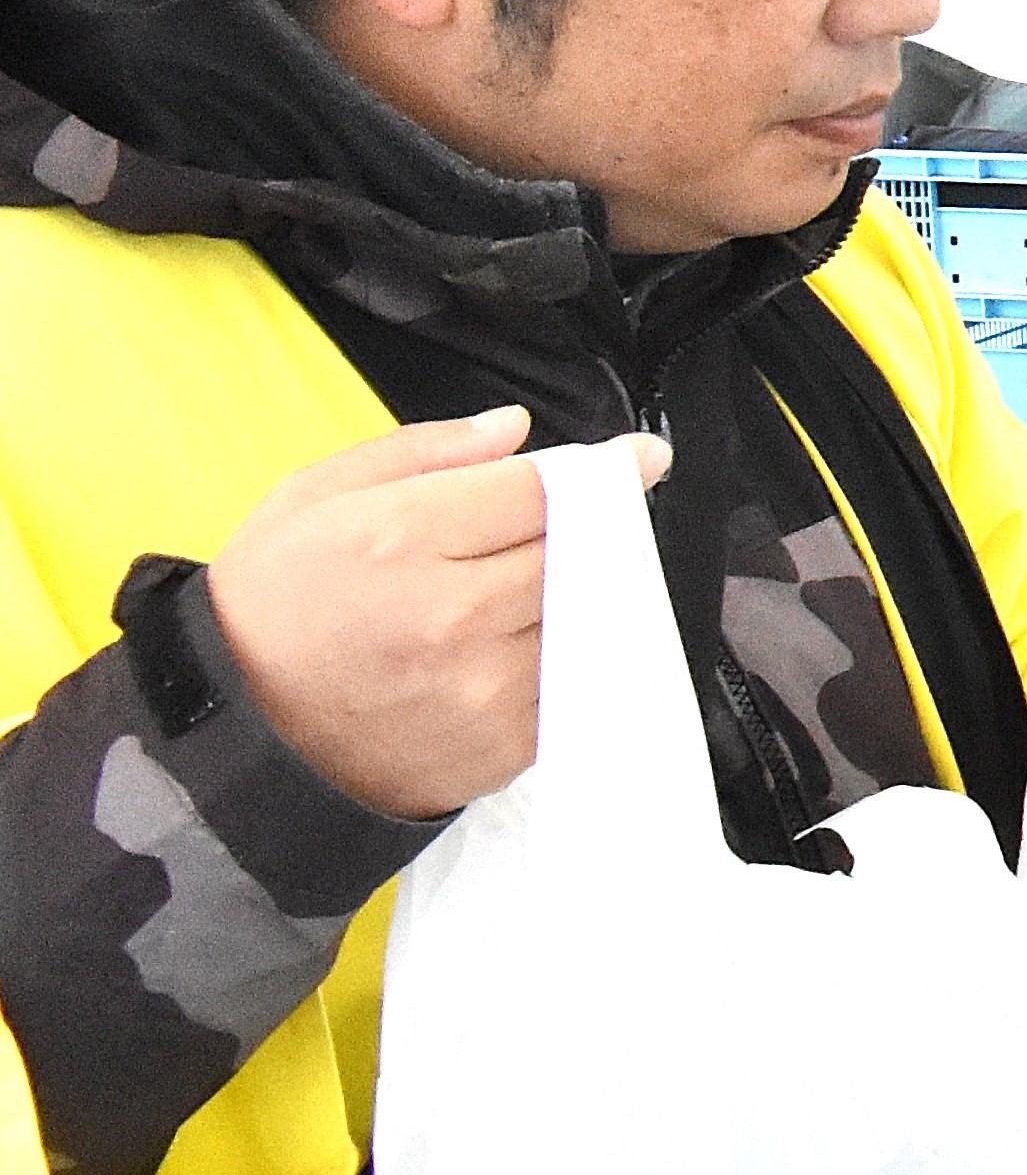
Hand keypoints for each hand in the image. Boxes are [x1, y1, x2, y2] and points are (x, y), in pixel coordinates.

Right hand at [208, 406, 669, 821]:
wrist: (239, 733)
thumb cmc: (272, 604)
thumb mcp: (313, 499)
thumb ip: (424, 453)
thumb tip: (516, 429)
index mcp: (402, 536)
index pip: (539, 492)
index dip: (601, 471)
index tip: (639, 459)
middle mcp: (453, 613)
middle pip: (577, 553)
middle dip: (598, 530)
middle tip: (596, 521)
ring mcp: (485, 686)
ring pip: (585, 618)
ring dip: (585, 595)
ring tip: (546, 588)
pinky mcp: (504, 745)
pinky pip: (570, 683)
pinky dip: (564, 657)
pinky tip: (522, 647)